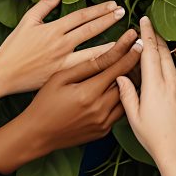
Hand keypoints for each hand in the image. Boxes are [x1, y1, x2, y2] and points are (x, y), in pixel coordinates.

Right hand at [0, 0, 128, 91]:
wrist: (2, 75)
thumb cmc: (13, 48)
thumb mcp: (28, 21)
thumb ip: (46, 3)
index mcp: (53, 30)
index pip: (82, 16)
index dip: (100, 9)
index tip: (114, 5)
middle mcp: (61, 45)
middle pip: (91, 30)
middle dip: (110, 21)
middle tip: (125, 14)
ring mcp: (63, 63)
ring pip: (94, 53)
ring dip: (113, 45)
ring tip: (128, 39)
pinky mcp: (64, 78)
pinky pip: (88, 72)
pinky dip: (103, 67)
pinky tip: (115, 64)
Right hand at [24, 29, 142, 154]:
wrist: (37, 135)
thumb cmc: (45, 102)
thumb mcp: (61, 78)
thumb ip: (87, 66)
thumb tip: (109, 53)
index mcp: (88, 93)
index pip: (117, 68)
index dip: (129, 53)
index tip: (137, 41)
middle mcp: (100, 109)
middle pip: (125, 82)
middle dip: (132, 65)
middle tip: (135, 51)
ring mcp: (103, 122)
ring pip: (126, 97)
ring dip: (129, 82)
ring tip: (130, 68)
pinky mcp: (104, 131)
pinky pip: (119, 111)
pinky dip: (121, 99)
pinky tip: (118, 88)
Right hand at [117, 17, 175, 175]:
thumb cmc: (154, 138)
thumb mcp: (133, 117)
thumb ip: (126, 94)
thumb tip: (121, 75)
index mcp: (153, 86)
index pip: (150, 52)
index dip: (147, 34)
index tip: (144, 21)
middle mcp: (171, 82)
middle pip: (163, 51)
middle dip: (155, 36)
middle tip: (149, 24)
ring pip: (175, 59)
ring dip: (168, 45)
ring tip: (161, 37)